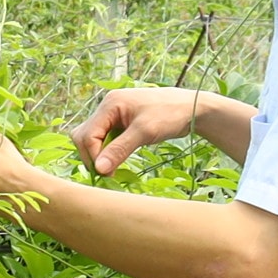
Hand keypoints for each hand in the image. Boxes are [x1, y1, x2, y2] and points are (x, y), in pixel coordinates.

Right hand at [68, 85, 204, 176]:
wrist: (191, 108)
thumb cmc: (170, 115)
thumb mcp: (145, 132)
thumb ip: (120, 150)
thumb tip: (99, 169)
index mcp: (110, 104)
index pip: (88, 134)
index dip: (93, 155)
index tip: (106, 173)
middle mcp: (108, 107)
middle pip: (85, 135)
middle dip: (92, 156)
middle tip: (107, 173)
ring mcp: (113, 114)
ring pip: (93, 138)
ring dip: (99, 154)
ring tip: (112, 169)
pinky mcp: (121, 122)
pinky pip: (105, 138)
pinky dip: (108, 151)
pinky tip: (117, 160)